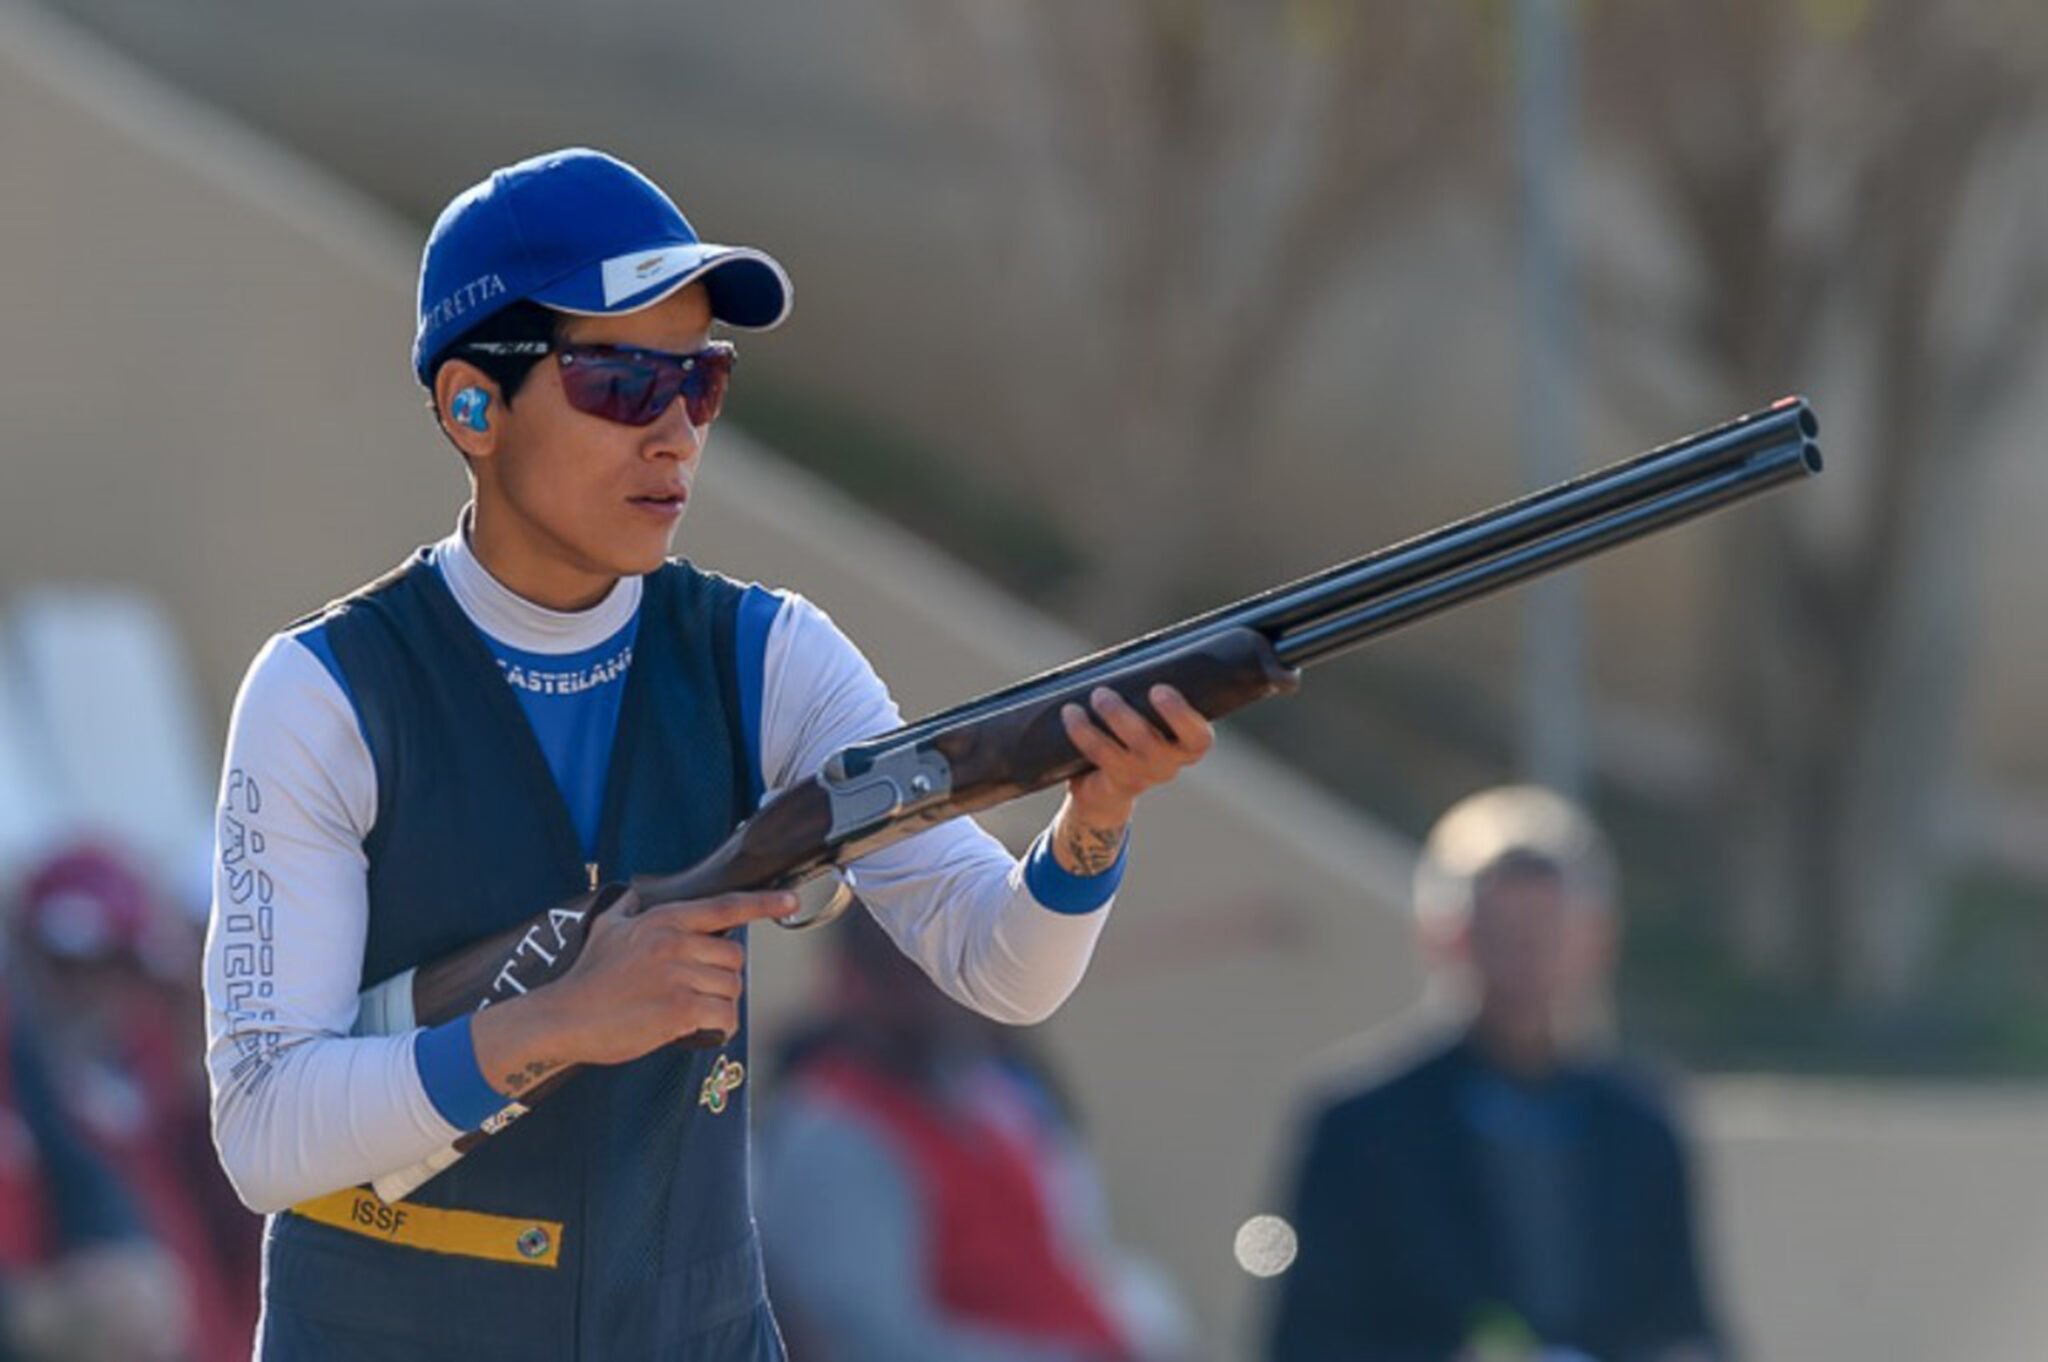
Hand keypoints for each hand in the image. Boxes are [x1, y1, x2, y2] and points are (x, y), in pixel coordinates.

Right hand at [472, 889, 795, 1095]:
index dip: (763, 904)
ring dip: (720, 1004)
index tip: (791, 902)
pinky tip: (701, 1029)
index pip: (724, 906)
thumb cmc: (586, 979)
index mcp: (663, 920)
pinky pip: (725, 1016)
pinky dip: (721, 1026)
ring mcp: (678, 976)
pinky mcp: (679, 1010)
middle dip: (723, 977)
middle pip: (734, 957)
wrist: (563, 1018)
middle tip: (696, 992)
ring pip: (731, 988)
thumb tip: (633, 897)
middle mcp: (675, 943)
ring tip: (691, 1013)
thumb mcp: (606, 930)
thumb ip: (627, 910)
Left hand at [1053, 684, 1213, 871]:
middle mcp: (1167, 767)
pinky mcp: (1112, 785)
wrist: (1104, 791)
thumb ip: (1146, 699)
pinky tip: (1069, 715)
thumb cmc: (1130, 739)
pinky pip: (1099, 759)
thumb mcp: (1147, 719)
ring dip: (1105, 725)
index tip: (1160, 690)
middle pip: (1155, 747)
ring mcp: (1140, 779)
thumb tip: (1139, 660)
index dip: (1183, 717)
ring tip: (1092, 698)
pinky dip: (1083, 735)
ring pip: (1126, 755)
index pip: (1198, 740)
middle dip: (1128, 719)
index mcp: (1185, 748)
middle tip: (1105, 693)